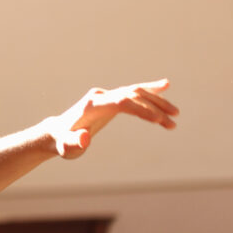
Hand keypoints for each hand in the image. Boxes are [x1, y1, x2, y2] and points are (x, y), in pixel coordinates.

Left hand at [47, 79, 178, 158]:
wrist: (57, 133)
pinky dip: (148, 89)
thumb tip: (85, 138)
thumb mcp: (66, 147)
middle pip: (132, 96)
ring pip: (135, 93)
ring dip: (156, 102)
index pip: (122, 102)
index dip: (141, 109)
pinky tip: (165, 85)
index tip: (159, 120)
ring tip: (175, 115)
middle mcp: (100, 96)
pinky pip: (132, 92)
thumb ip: (74, 143)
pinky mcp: (110, 99)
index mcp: (93, 104)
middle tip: (172, 122)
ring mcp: (106, 95)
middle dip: (154, 108)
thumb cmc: (62, 142)